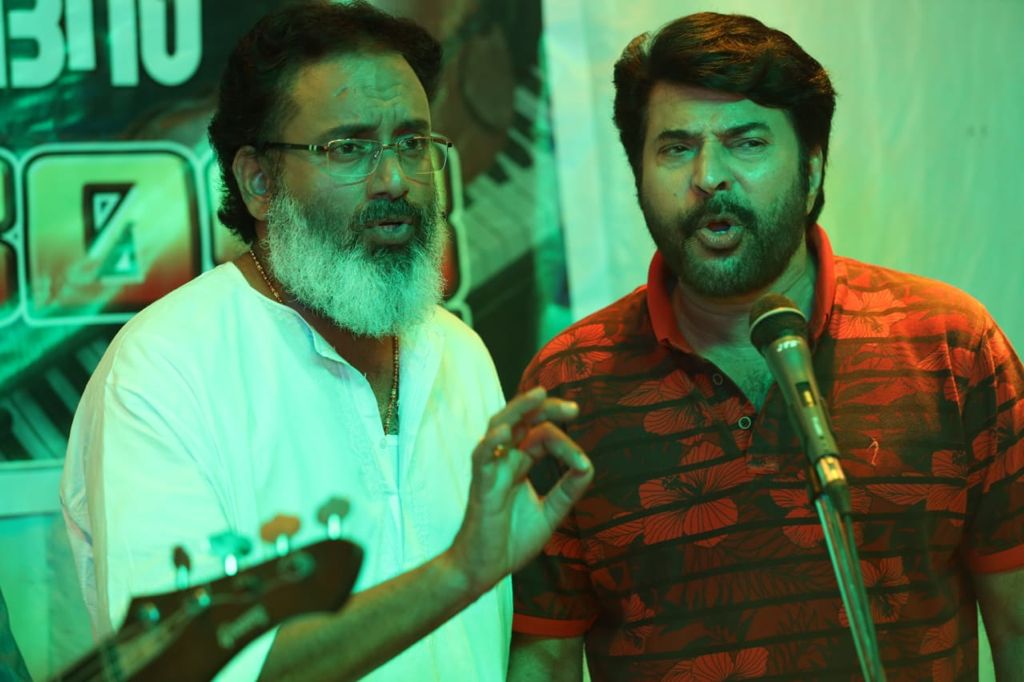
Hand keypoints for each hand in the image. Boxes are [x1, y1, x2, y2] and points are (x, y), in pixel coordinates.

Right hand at [447, 386, 592, 595]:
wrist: (486, 569)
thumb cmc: (511, 540)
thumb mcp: (550, 513)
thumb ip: (568, 490)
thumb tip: (589, 466)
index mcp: (521, 463)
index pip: (543, 436)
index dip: (566, 445)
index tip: (583, 465)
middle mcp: (505, 460)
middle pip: (523, 420)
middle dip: (546, 409)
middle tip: (574, 408)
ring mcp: (491, 469)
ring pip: (500, 426)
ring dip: (518, 409)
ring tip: (538, 396)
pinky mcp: (481, 485)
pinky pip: (482, 457)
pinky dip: (492, 442)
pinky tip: (506, 433)